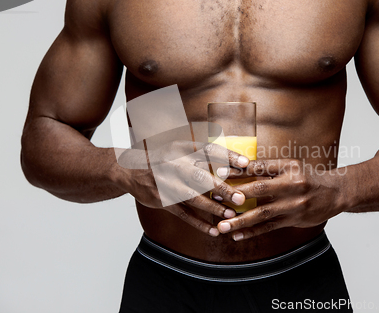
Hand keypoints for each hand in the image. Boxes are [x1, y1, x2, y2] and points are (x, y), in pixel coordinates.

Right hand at [114, 141, 249, 236]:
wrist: (131, 170)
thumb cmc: (164, 159)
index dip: (228, 157)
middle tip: (240, 198)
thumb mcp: (180, 149)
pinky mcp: (162, 200)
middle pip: (201, 177)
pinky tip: (213, 230)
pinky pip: (183, 213)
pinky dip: (198, 223)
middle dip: (222, 189)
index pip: (209, 150)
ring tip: (230, 215)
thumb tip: (233, 165)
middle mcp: (174, 164)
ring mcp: (167, 183)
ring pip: (192, 198)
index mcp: (182, 148)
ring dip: (212, 208)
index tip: (247, 164)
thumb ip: (202, 154)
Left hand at [215, 159, 346, 240]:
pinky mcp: (294, 220)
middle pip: (259, 189)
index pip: (259, 167)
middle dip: (235, 194)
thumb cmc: (308, 177)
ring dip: (240, 221)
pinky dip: (252, 232)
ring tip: (222, 226)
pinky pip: (269, 227)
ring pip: (262, 213)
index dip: (238, 169)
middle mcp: (291, 185)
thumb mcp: (291, 166)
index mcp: (288, 167)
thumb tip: (239, 167)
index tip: (219, 171)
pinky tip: (238, 236)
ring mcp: (293, 205)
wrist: (335, 193)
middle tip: (216, 199)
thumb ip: (268, 168)